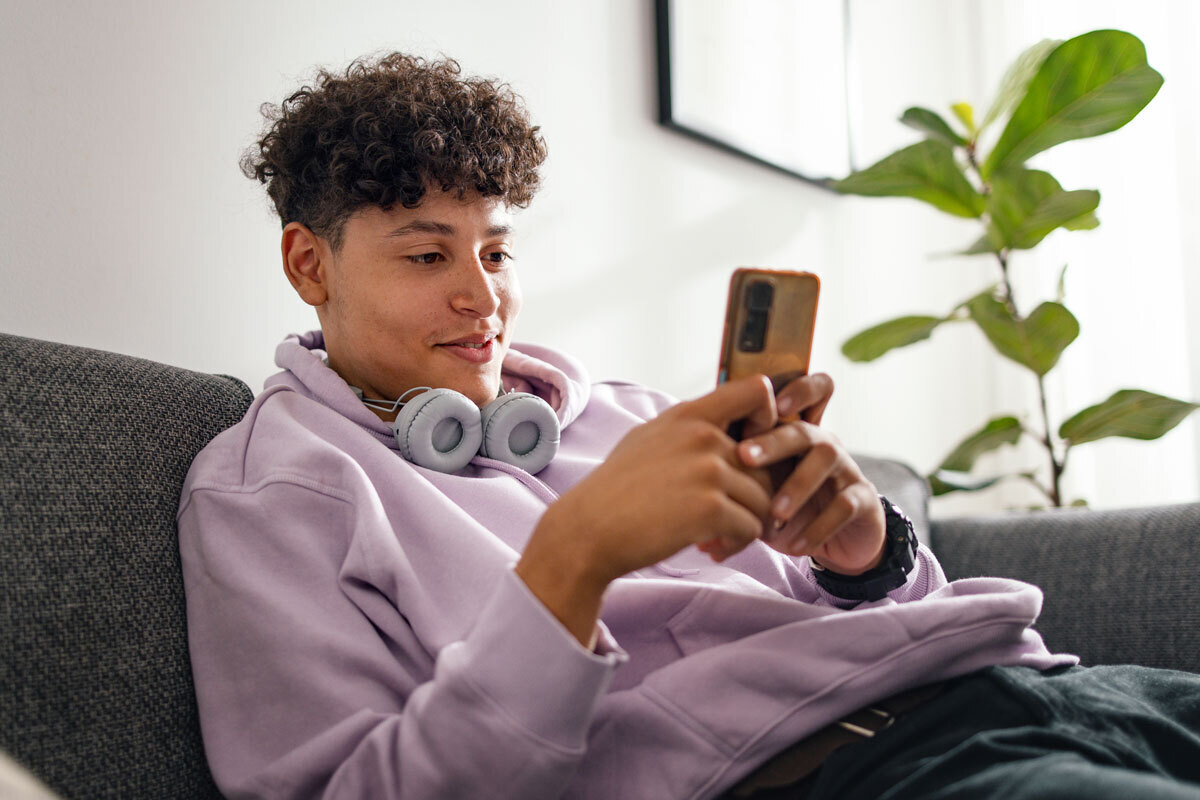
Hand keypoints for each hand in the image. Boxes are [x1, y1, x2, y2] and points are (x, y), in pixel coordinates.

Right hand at [523, 373, 778, 586]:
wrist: (588, 531)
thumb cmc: (615, 491)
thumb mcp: (648, 439)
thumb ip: (688, 429)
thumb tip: (723, 428)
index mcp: (689, 416)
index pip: (758, 391)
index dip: (769, 419)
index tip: (752, 453)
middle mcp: (703, 436)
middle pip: (766, 465)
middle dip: (750, 498)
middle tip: (725, 520)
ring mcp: (709, 471)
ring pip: (763, 500)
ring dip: (745, 525)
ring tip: (716, 538)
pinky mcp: (711, 508)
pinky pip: (752, 528)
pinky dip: (736, 545)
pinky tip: (711, 549)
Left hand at [699, 373, 884, 573]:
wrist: (834, 539)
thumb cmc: (786, 506)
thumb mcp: (759, 487)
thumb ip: (733, 472)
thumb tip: (681, 474)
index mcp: (795, 433)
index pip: (805, 392)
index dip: (794, 389)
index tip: (764, 405)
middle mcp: (823, 443)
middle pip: (805, 429)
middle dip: (774, 441)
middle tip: (744, 458)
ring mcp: (846, 469)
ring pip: (828, 459)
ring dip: (797, 485)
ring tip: (773, 513)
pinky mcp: (862, 500)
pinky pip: (844, 504)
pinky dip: (817, 526)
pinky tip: (793, 544)